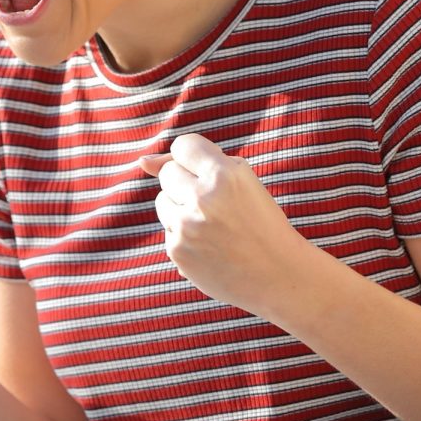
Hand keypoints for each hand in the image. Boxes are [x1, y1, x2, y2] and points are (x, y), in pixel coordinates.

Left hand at [138, 133, 320, 322]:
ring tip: (214, 225)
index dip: (194, 158)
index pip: (183, 146)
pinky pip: (168, 230)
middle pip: (168, 173)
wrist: (279, 275)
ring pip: (162, 201)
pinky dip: (184, 236)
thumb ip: (192, 163)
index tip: (209, 173)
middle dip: (186, 183)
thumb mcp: (241, 181)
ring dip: (181, 208)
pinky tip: (211, 247)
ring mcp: (187, 227)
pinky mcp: (177, 251)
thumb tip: (142, 161)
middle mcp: (203, 199)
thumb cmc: (260, 222)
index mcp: (225, 175)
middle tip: (216, 204)